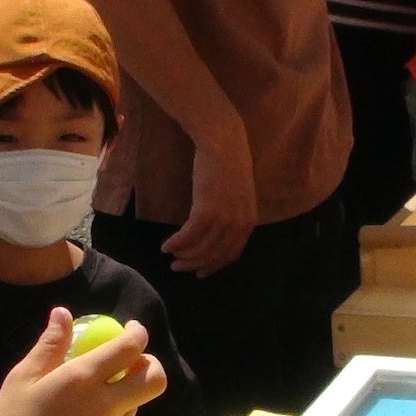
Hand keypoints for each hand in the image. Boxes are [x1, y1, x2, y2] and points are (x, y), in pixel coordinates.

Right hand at [0, 311, 167, 415]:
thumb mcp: (22, 380)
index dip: (137, 333)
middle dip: (150, 364)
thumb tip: (64, 314)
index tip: (131, 329)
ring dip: (126, 392)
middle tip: (131, 361)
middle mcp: (106, 407)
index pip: (130, 348)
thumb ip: (49, 345)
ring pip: (137, 404)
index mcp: (83, 381)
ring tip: (91, 396)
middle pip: (155, 378)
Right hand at [165, 140, 259, 276]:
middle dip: (195, 264)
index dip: (214, 266)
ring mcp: (224, 219)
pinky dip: (176, 243)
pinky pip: (188, 236)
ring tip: (170, 256)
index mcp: (249, 222)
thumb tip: (215, 235)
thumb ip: (231, 215)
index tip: (200, 272)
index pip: (231, 254)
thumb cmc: (228, 164)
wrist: (223, 142)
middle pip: (214, 255)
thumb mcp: (237, 195)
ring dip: (183, 256)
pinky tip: (166, 245)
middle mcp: (239, 224)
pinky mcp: (206, 211)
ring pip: (200, 248)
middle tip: (178, 267)